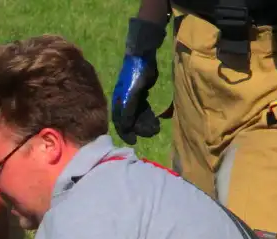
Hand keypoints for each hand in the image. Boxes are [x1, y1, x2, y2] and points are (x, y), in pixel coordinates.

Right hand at [111, 18, 165, 144]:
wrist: (141, 57)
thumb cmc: (134, 76)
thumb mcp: (131, 95)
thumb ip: (128, 111)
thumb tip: (125, 127)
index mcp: (118, 103)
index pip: (119, 123)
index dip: (126, 133)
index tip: (134, 142)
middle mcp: (123, 103)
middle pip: (130, 121)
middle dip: (140, 128)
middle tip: (153, 132)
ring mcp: (132, 99)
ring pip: (138, 115)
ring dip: (146, 122)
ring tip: (157, 127)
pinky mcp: (140, 94)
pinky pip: (143, 109)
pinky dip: (148, 115)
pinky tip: (156, 118)